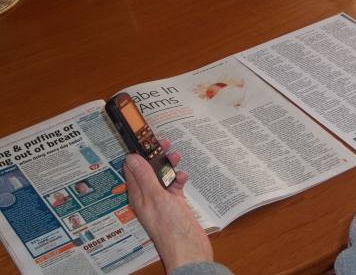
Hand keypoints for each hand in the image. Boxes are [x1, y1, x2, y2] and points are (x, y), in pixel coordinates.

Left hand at [124, 140, 212, 272]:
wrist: (189, 249)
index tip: (145, 139)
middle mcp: (147, 196)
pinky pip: (174, 185)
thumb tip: (132, 157)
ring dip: (169, 165)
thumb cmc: (170, 228)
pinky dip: (179, 178)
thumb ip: (145, 176)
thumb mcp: (156, 197)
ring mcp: (162, 200)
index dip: (138, 153)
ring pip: (162, 176)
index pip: (132, 169)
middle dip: (155, 156)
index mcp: (138, 195)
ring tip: (177, 155)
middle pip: (148, 170)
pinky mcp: (175, 203)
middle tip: (165, 142)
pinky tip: (184, 176)